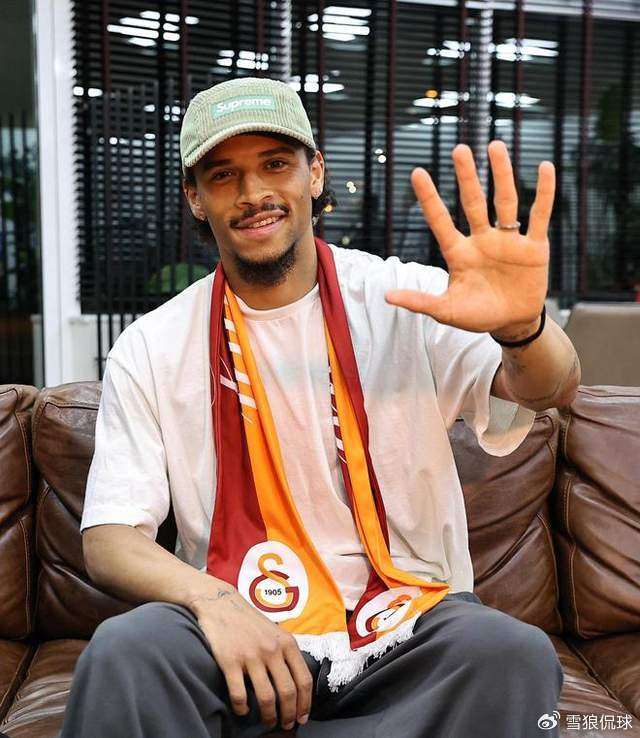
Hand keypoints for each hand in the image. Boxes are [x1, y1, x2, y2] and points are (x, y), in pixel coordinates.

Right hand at [190, 586, 311, 730]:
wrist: (221, 603)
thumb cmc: (251, 621)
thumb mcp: (276, 632)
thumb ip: (287, 654)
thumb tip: (297, 684)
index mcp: (287, 643)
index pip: (304, 679)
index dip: (305, 703)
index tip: (303, 717)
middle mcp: (271, 650)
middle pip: (288, 692)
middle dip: (290, 714)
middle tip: (287, 724)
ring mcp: (251, 656)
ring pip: (266, 697)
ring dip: (269, 716)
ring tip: (268, 722)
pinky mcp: (230, 661)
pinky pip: (239, 694)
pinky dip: (242, 708)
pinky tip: (243, 710)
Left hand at [385, 140, 553, 335]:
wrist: (512, 323)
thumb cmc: (477, 315)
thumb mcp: (446, 311)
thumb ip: (420, 302)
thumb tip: (386, 296)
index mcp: (459, 253)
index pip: (440, 221)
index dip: (429, 199)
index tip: (416, 173)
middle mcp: (482, 240)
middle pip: (473, 202)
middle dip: (467, 177)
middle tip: (459, 149)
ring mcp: (508, 240)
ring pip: (505, 201)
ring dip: (501, 174)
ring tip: (495, 145)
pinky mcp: (534, 247)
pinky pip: (539, 215)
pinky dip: (544, 193)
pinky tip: (544, 167)